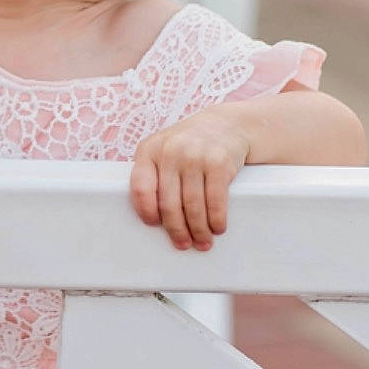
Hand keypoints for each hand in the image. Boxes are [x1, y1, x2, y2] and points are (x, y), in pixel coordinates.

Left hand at [130, 112, 253, 251]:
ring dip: (199, 230)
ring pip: (193, 206)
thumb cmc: (190, 146)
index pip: (141, 188)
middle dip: (177, 230)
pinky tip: (217, 228)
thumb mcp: (164, 150)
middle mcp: (171, 151)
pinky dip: (216, 220)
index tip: (156, 226)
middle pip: (169, 204)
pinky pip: (215, 201)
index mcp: (149, 150)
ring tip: (203, 241)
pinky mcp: (219, 162)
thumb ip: (154, 175)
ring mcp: (195, 156)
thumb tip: (154, 218)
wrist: (226, 125)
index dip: (147, 212)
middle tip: (183, 244)